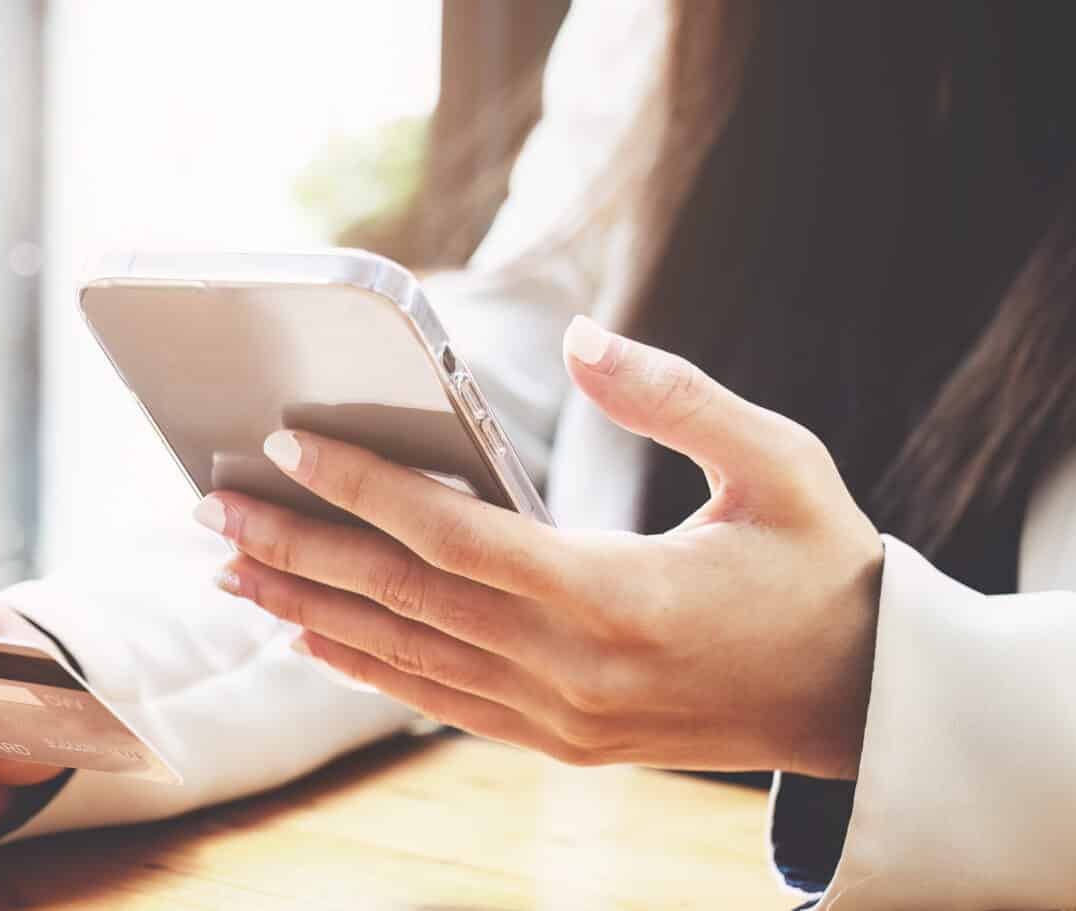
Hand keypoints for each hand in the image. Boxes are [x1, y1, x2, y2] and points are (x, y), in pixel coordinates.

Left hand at [201, 316, 884, 778]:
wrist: (864, 702)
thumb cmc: (825, 569)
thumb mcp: (781, 465)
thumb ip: (677, 397)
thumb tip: (582, 336)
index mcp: (615, 595)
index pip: (453, 535)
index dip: (362, 486)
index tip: (284, 442)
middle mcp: (569, 668)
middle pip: (401, 598)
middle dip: (296, 548)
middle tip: (210, 506)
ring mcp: (557, 716)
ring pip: (402, 657)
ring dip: (307, 609)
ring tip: (227, 569)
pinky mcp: (556, 740)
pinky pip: (435, 700)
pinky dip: (362, 666)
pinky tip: (307, 636)